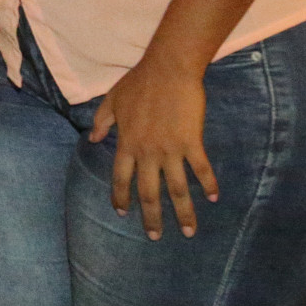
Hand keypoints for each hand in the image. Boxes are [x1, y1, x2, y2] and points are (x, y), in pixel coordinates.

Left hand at [89, 56, 219, 240]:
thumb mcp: (112, 100)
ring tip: (189, 232)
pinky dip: (208, 184)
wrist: (168, 69)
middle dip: (152, 217)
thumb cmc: (139, 82)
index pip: (121, 178)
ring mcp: (170, 149)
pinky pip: (201, 169)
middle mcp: (147, 152)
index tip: (123, 214)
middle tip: (155, 237)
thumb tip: (93, 139)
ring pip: (177, 189)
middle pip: (149, 192)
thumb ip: (101, 121)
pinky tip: (213, 198)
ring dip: (184, 213)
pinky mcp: (191, 142)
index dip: (122, 197)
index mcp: (127, 143)